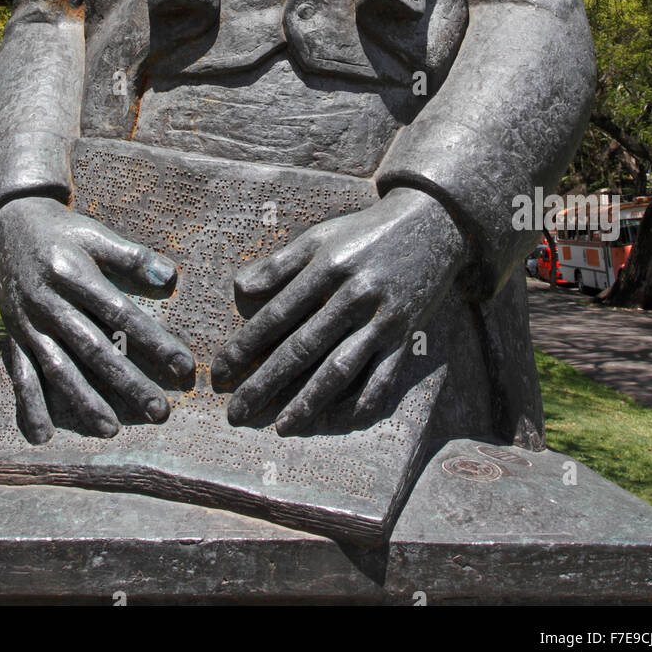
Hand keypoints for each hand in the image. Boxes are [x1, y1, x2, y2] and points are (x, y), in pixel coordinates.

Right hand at [0, 196, 193, 442]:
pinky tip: (44, 436)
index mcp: (74, 274)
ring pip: (59, 368)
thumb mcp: (95, 234)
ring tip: (111, 429)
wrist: (6, 226)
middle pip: (94, 349)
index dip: (153, 341)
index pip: (121, 314)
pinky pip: (20, 375)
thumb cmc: (62, 232)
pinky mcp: (14, 336)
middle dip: (128, 382)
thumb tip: (169, 277)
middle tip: (159, 411)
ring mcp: (29, 323)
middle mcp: (50, 302)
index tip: (183, 366)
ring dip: (84, 401)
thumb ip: (131, 256)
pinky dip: (30, 406)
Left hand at [211, 187, 466, 434]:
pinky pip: (382, 378)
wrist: (431, 224)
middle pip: (302, 347)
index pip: (277, 315)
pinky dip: (359, 404)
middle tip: (237, 412)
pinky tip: (334, 421)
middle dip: (265, 383)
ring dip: (308, 402)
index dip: (245, 346)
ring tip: (281, 427)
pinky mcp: (404, 336)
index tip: (220, 372)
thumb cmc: (364, 233)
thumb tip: (239, 289)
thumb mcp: (320, 237)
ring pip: (340, 369)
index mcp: (327, 268)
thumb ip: (279, 264)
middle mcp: (353, 295)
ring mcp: (381, 319)